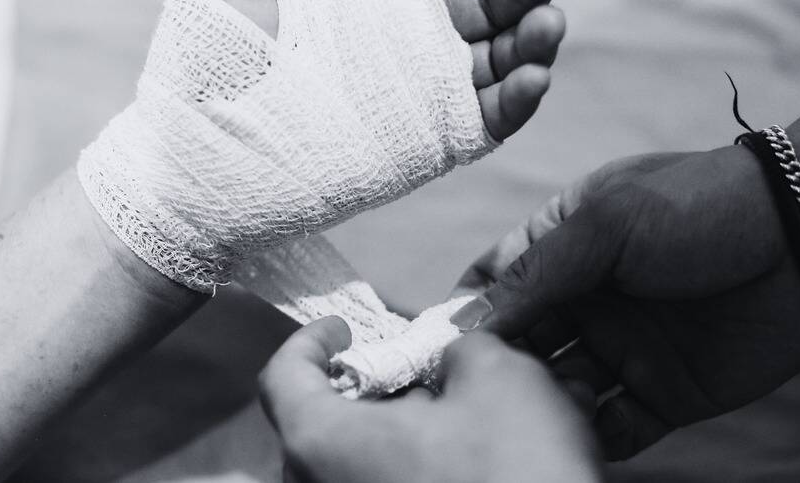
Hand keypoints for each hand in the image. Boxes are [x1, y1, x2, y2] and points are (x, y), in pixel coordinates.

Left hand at [183, 0, 566, 140]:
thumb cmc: (202, 70)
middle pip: (484, 0)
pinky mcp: (426, 145)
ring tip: (551, 22)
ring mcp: (420, 92)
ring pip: (496, 58)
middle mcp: (405, 37)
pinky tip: (533, 79)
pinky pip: (484, 121)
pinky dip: (516, 102)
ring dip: (532, 39)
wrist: (189, 167)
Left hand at [259, 318, 600, 482]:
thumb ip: (465, 353)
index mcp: (322, 442)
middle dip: (373, 398)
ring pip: (353, 472)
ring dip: (397, 443)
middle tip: (421, 382)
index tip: (344, 331)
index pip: (283, 378)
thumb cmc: (516, 475)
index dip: (311, 343)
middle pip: (322, 429)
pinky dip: (410, 478)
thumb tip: (456, 363)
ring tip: (461, 428)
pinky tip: (466, 471)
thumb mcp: (500, 381)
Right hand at [452, 147, 799, 459]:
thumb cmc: (700, 207)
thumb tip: (464, 322)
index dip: (459, 314)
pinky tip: (565, 443)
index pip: (493, 283)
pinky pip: (613, 425)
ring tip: (521, 417)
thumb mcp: (604, 225)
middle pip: (518, 344)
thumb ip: (534, 274)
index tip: (427, 348)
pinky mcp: (664, 391)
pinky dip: (586, 438)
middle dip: (490, 369)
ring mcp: (624, 347)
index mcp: (563, 245)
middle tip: (463, 397)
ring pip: (558, 389)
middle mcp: (587, 299)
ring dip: (536, 405)